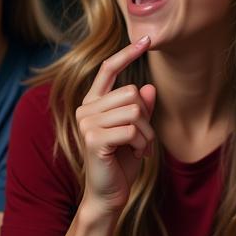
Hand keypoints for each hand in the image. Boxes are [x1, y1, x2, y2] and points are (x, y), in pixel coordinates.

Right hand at [76, 38, 156, 215]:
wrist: (109, 195)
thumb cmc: (121, 162)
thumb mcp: (136, 132)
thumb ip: (141, 109)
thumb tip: (149, 87)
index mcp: (93, 103)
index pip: (108, 69)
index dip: (127, 53)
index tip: (147, 39)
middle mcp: (85, 110)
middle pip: (131, 93)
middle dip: (147, 117)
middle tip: (144, 139)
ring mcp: (87, 124)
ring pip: (134, 111)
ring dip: (147, 133)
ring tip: (142, 149)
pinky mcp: (94, 139)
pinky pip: (132, 129)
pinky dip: (143, 144)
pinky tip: (138, 155)